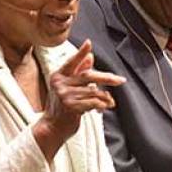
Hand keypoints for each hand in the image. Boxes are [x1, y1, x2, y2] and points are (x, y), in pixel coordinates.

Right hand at [33, 40, 124, 161]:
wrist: (52, 128)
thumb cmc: (60, 108)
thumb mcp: (67, 88)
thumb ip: (78, 73)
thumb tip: (91, 57)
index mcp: (58, 76)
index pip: (72, 62)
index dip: (81, 53)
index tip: (89, 43)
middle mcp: (60, 84)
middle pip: (88, 76)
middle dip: (106, 78)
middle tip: (120, 80)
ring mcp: (65, 95)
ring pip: (93, 91)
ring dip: (105, 97)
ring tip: (110, 102)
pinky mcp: (71, 106)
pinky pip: (93, 102)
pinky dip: (102, 105)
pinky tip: (104, 108)